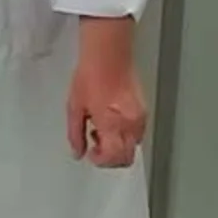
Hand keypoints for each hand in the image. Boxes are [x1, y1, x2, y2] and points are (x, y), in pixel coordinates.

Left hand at [66, 47, 145, 167]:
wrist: (107, 55)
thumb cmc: (90, 76)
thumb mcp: (74, 108)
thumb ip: (75, 135)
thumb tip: (77, 152)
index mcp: (112, 125)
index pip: (113, 158)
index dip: (101, 161)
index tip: (91, 154)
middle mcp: (130, 124)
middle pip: (127, 157)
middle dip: (111, 157)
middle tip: (96, 146)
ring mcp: (140, 117)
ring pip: (133, 145)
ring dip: (118, 146)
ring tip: (101, 129)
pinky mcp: (144, 109)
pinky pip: (137, 132)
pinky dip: (125, 134)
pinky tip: (111, 121)